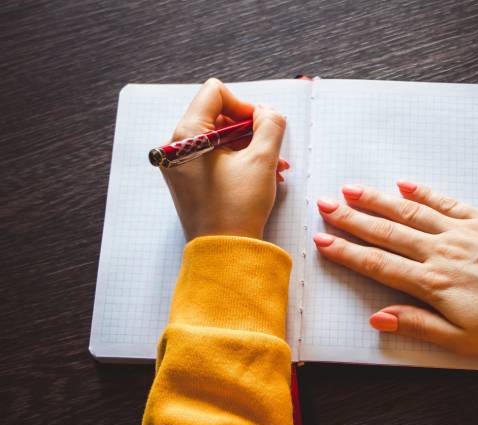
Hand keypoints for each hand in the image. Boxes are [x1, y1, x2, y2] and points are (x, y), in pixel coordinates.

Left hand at [162, 78, 287, 239]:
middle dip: (250, 129)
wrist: (224, 252)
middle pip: (218, 115)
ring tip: (275, 166)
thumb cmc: (237, 208)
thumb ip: (270, 126)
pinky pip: (216, 157)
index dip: (244, 105)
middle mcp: (178, 146)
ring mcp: (182, 164)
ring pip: (220, 138)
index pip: (215, 93)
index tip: (262, 125)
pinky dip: (239, 160)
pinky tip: (263, 175)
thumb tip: (268, 112)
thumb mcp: (262, 160)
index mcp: (187, 135)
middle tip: (272, 148)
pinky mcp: (190, 180)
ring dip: (250, 146)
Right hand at [313, 181, 477, 356]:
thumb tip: (379, 318)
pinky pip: (446, 202)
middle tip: (326, 205)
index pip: (379, 264)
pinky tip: (405, 182)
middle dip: (352, 218)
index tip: (324, 240)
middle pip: (387, 231)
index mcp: (434, 283)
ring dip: (379, 199)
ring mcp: (461, 232)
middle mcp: (441, 251)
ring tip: (353, 189)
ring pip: (411, 211)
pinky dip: (424, 190)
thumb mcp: (463, 341)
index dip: (347, 252)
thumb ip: (418, 325)